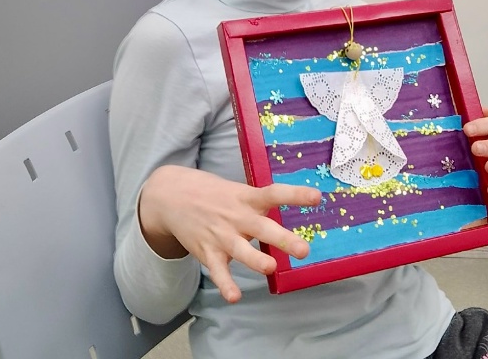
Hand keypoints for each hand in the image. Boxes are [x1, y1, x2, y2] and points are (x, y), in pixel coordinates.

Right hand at [138, 165, 320, 302]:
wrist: (171, 196)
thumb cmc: (213, 194)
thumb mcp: (237, 190)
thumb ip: (259, 204)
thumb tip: (289, 211)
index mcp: (246, 197)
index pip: (274, 193)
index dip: (295, 195)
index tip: (317, 197)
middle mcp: (236, 216)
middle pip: (262, 227)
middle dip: (283, 239)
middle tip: (303, 250)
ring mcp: (221, 235)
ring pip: (241, 251)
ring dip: (255, 260)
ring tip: (271, 267)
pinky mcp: (207, 252)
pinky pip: (218, 271)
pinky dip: (225, 284)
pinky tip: (234, 296)